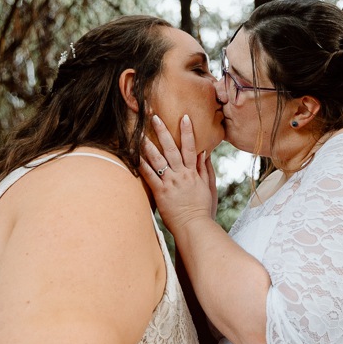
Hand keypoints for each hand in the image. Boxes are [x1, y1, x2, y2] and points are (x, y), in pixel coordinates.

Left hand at [140, 114, 214, 232]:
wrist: (194, 227)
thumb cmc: (202, 209)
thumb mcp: (208, 187)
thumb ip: (204, 169)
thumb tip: (203, 152)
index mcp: (192, 172)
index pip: (190, 147)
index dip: (187, 131)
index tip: (184, 117)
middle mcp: (181, 174)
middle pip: (171, 149)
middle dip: (163, 131)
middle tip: (155, 117)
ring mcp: (170, 183)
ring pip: (158, 160)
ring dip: (148, 145)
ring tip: (140, 133)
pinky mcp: (160, 193)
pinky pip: (150, 176)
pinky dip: (142, 165)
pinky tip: (134, 156)